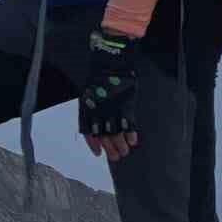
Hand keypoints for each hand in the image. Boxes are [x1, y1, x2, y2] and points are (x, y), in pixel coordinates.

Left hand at [79, 28, 139, 162]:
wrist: (110, 64)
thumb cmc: (99, 79)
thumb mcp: (89, 95)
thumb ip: (91, 112)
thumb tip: (96, 126)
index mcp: (89, 110)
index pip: (90, 133)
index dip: (94, 145)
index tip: (99, 153)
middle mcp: (100, 113)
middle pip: (105, 136)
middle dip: (110, 149)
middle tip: (116, 157)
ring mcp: (113, 110)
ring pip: (117, 134)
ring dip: (121, 145)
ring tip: (125, 151)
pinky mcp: (125, 106)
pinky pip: (129, 124)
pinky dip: (131, 134)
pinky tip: (133, 140)